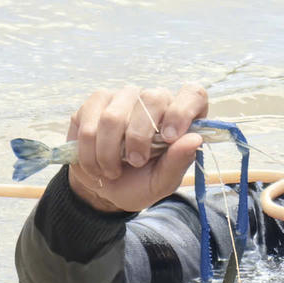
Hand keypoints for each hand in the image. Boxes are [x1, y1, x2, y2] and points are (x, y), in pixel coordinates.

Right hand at [67, 84, 208, 212]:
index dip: (182, 112)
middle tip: (136, 162)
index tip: (169, 138)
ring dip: (109, 152)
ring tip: (112, 171)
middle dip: (139, 137)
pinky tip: (95, 163)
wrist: (104, 189)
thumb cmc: (139, 183)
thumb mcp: (162, 182)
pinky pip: (89, 121)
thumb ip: (178, 162)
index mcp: (179, 116)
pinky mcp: (96, 101)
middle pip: (152, 98)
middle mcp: (154, 100)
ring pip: (114, 115)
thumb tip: (194, 139)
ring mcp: (124, 97)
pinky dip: (89, 151)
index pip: (193, 94)